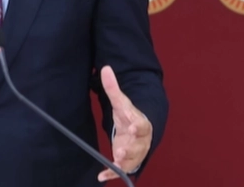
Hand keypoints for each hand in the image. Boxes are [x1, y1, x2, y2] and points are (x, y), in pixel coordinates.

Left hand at [98, 65, 151, 181]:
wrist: (137, 130)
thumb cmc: (129, 115)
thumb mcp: (121, 102)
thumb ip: (113, 87)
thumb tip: (106, 68)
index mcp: (140, 123)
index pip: (142, 125)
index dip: (138, 126)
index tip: (133, 127)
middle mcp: (140, 140)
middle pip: (138, 146)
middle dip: (131, 149)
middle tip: (122, 151)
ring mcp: (135, 152)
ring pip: (132, 160)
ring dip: (124, 163)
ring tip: (115, 164)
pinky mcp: (127, 161)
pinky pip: (121, 170)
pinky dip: (112, 174)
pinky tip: (101, 176)